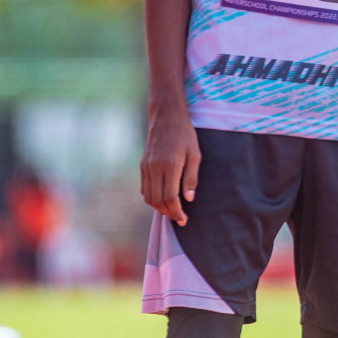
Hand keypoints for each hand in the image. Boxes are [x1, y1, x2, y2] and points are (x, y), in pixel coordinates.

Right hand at [140, 103, 199, 226]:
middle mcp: (155, 168)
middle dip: (168, 213)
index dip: (176, 211)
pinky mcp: (142, 166)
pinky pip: (144, 188)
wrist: (166, 118)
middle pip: (157, 200)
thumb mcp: (195, 155)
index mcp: (170, 165)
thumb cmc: (185, 135)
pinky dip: (152, 198)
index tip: (184, 220)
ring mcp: (146, 167)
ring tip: (172, 211)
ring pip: (148, 197)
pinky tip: (162, 199)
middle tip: (179, 218)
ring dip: (159, 207)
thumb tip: (189, 199)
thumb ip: (191, 178)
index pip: (169, 197)